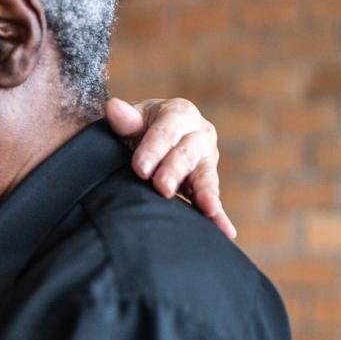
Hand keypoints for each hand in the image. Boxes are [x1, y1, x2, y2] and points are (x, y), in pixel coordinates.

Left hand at [106, 97, 235, 238]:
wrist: (144, 140)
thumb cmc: (136, 128)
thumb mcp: (130, 119)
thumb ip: (124, 118)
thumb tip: (114, 108)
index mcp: (180, 114)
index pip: (168, 130)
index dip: (154, 148)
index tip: (139, 168)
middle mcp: (199, 135)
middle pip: (188, 153)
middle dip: (175, 171)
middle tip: (161, 188)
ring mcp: (206, 161)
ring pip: (206, 176)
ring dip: (205, 194)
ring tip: (208, 209)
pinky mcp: (207, 185)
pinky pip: (213, 200)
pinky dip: (220, 216)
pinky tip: (226, 231)